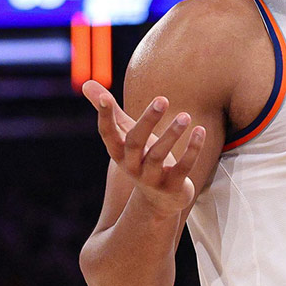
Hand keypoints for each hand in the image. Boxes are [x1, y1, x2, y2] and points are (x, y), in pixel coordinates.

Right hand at [82, 80, 206, 217]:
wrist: (158, 202)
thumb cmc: (141, 158)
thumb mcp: (125, 135)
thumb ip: (111, 112)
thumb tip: (85, 84)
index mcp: (119, 152)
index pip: (108, 134)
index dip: (104, 117)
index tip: (106, 98)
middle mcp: (132, 165)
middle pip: (136, 142)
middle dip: (148, 121)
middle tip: (162, 99)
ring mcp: (152, 177)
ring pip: (159, 155)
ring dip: (172, 134)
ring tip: (185, 116)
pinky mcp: (173, 185)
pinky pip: (183, 167)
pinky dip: (192, 149)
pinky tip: (200, 130)